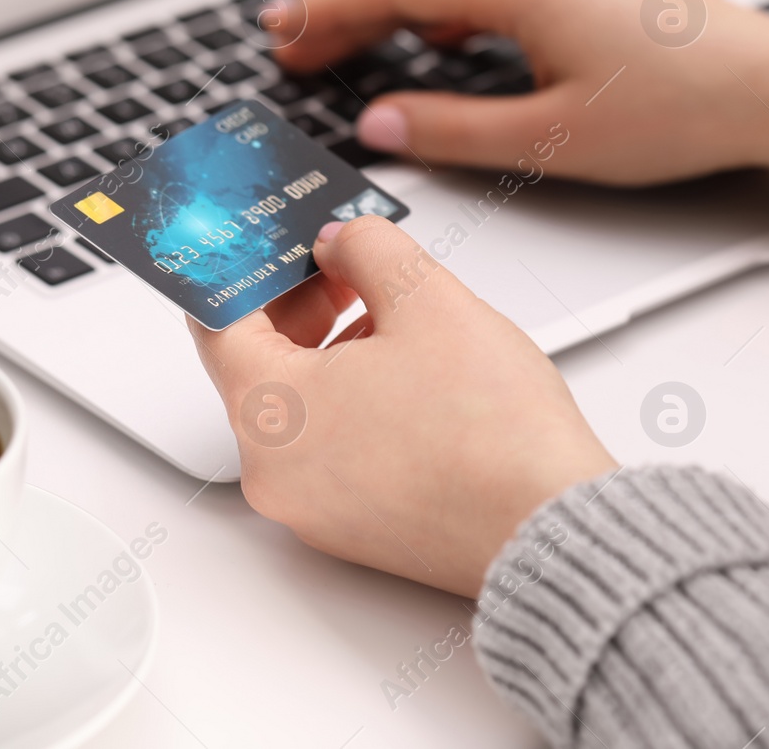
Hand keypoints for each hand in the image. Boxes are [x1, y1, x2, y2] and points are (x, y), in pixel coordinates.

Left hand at [190, 216, 616, 597]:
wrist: (550, 528)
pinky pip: (329, 449)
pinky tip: (409, 375)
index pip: (218, 320)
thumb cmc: (494, 434)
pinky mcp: (354, 530)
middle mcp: (274, 472)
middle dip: (299, 304)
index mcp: (270, 413)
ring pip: (298, 408)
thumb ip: (366, 249)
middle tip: (345, 264)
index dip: (249, 265)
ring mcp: (312, 509)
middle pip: (256, 365)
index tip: (274, 239)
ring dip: (331, 350)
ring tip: (394, 316)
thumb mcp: (427, 298)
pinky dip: (352, 402)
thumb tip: (341, 241)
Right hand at [273, 0, 768, 258]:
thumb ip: (454, 131)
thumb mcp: (551, 137)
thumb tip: (383, 125)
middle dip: (350, 9)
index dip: (328, 12)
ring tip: (353, 42)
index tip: (283, 35)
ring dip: (400, 10)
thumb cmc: (681, 109)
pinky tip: (444, 40)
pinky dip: (451, 10)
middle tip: (296, 42)